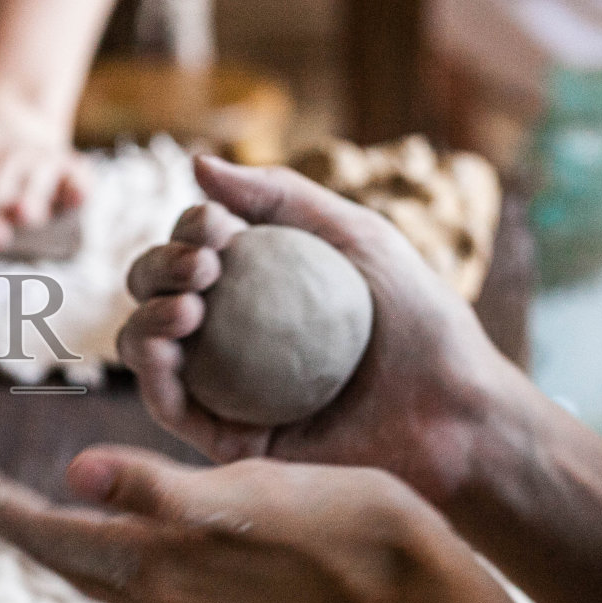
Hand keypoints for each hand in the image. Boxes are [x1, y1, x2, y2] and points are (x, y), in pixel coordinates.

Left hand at [0, 447, 480, 602]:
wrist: (416, 592)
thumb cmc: (337, 529)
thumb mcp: (244, 497)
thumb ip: (155, 490)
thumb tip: (75, 472)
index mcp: (158, 568)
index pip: (48, 535)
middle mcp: (162, 599)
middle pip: (59, 554)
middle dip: (2, 518)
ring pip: (94, 567)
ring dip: (46, 533)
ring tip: (8, 503)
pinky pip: (134, 574)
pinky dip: (98, 543)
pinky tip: (103, 527)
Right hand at [118, 156, 519, 506]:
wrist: (455, 414)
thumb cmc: (423, 323)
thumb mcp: (358, 236)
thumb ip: (280, 195)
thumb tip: (195, 162)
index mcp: (257, 285)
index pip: (194, 247)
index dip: (190, 230)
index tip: (218, 230)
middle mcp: (231, 333)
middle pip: (158, 290)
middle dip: (159, 267)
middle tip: (204, 268)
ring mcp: (223, 387)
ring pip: (146, 344)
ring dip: (146, 317)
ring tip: (188, 310)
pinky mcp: (226, 440)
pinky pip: (167, 407)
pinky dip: (150, 374)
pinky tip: (167, 349)